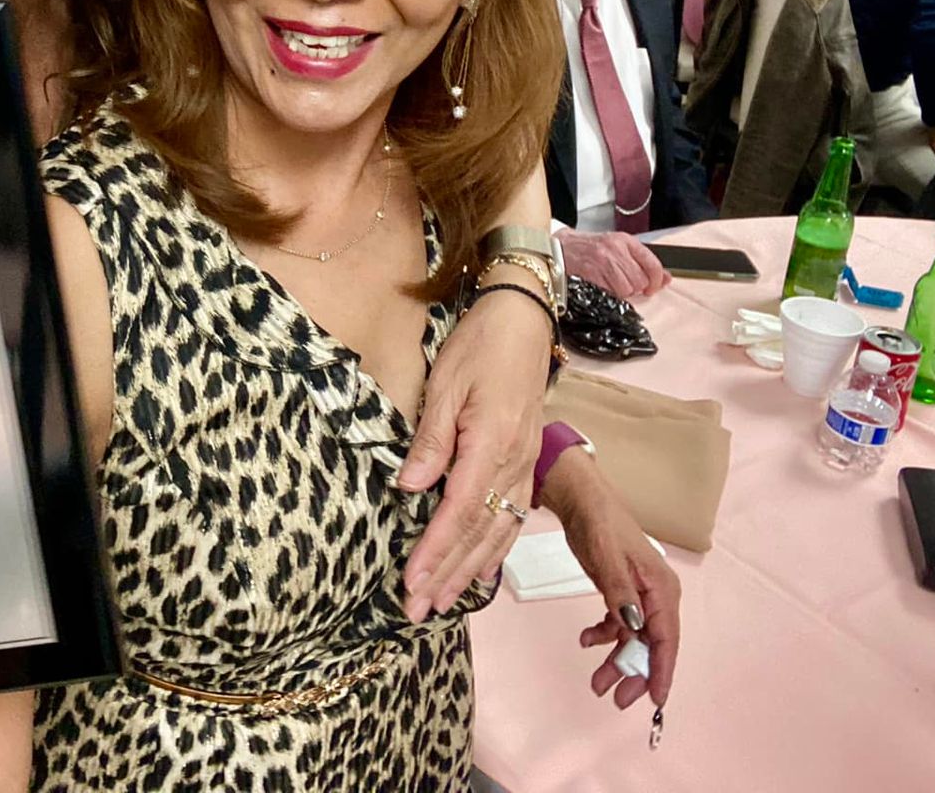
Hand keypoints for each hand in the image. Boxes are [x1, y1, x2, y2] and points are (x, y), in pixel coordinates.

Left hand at [396, 293, 549, 621]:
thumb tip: (409, 488)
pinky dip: (494, 551)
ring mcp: (524, 467)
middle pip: (478, 533)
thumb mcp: (446, 386)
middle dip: (446, 575)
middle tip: (416, 610)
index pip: (458, 511)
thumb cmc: (480, 347)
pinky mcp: (525, 465)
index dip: (434, 551)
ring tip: (442, 603)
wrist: (523, 324)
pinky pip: (512, 519)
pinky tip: (481, 572)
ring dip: (468, 571)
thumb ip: (431, 441)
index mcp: (492, 445)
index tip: (410, 581)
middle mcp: (514, 465)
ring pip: (497, 533)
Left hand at [544, 452, 680, 710]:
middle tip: (616, 699)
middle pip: (651, 645)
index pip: (666, 637)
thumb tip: (633, 627)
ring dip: (617, 661)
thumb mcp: (606, 557)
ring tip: (597, 683)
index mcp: (660, 588)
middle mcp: (655, 596)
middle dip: (636, 673)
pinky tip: (585, 639)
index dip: (661, 670)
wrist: (582, 500)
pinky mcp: (621, 593)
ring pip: (633, 639)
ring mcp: (638, 596)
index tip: (655, 699)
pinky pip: (618, 625)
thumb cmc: (599, 523)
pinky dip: (604, 636)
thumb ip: (619, 593)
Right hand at [557, 228, 668, 300]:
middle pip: (640, 280)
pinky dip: (609, 294)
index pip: (652, 264)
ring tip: (610, 283)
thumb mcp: (618, 248)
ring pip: (627, 289)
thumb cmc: (590, 249)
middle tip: (623, 283)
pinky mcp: (591, 274)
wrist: (559, 248)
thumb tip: (667, 279)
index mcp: (625, 241)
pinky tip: (601, 285)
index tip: (652, 288)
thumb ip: (642, 262)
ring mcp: (603, 262)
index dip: (656, 281)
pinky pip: (611, 293)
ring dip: (621, 292)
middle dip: (635, 287)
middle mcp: (615, 249)